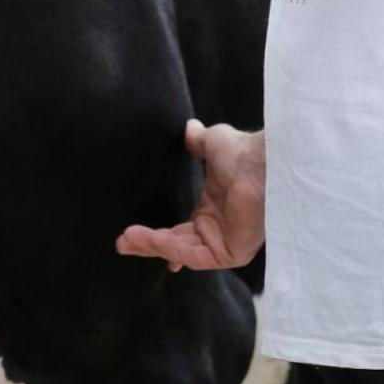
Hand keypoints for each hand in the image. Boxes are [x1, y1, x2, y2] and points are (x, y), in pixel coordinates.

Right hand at [116, 119, 265, 271]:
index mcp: (215, 210)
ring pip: (183, 251)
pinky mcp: (231, 252)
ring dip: (153, 245)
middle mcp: (220, 229)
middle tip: (122, 242)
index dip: (161, 236)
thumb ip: (198, 142)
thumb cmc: (244, 152)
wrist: (261, 163)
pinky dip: (170, 247)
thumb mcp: (213, 143)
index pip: (184, 230)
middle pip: (178, 244)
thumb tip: (189, 128)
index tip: (137, 236)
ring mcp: (226, 243)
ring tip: (127, 239)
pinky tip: (150, 237)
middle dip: (148, 244)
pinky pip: (196, 256)